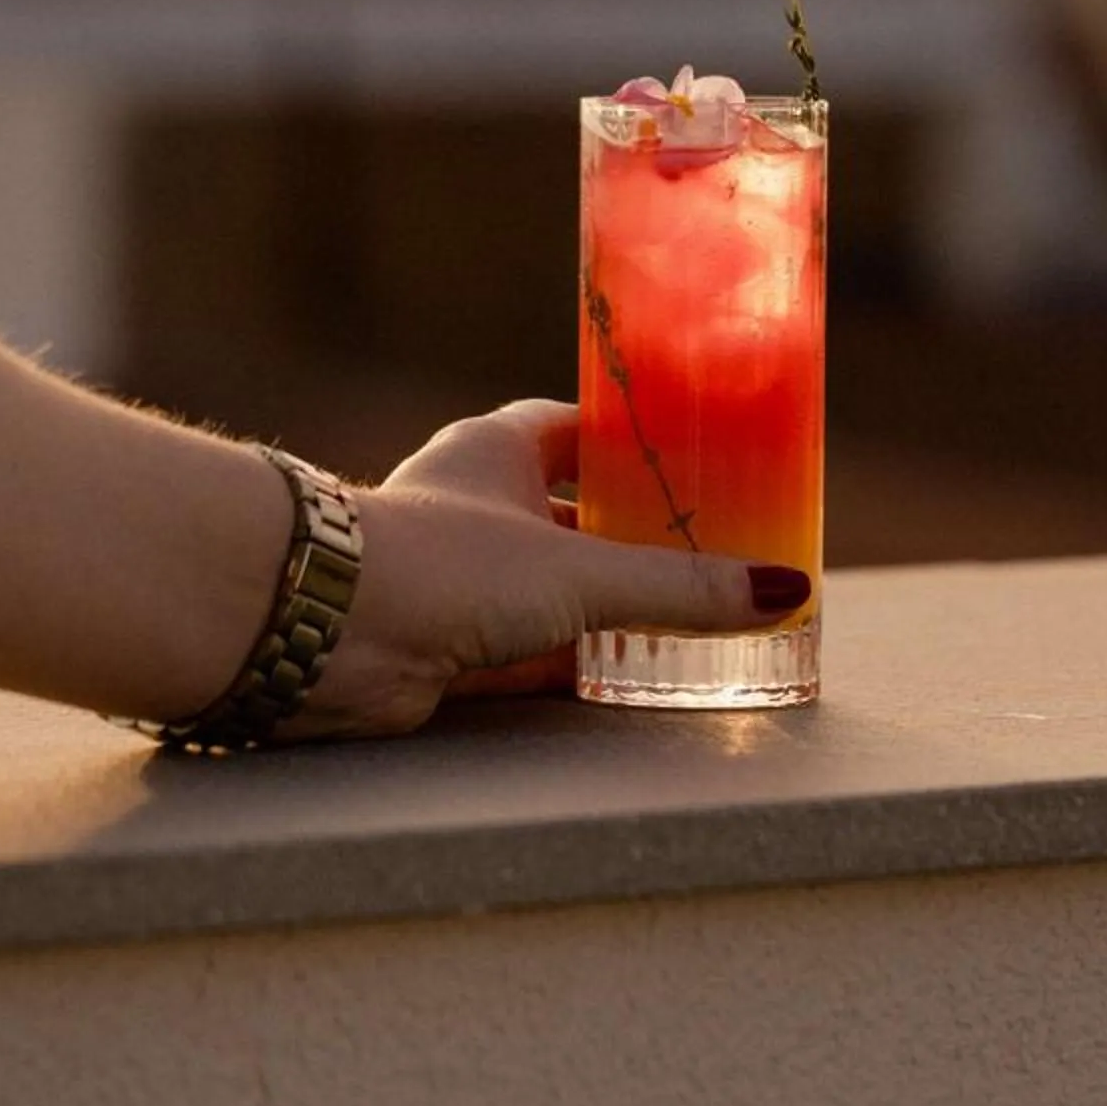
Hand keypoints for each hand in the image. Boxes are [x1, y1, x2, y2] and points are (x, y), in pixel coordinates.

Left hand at [291, 400, 807, 737]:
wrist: (323, 633)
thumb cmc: (440, 566)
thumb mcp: (580, 572)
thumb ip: (680, 588)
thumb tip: (783, 591)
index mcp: (498, 450)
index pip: (577, 426)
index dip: (633, 438)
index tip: (692, 452)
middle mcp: (477, 506)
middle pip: (575, 512)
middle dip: (636, 533)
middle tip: (711, 548)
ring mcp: (461, 578)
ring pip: (555, 587)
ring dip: (609, 605)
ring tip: (690, 617)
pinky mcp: (449, 645)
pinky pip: (533, 653)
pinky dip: (580, 664)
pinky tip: (634, 679)